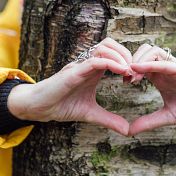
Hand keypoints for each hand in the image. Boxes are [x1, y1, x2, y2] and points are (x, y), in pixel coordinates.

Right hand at [7, 38, 132, 135]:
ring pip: (103, 47)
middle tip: (134, 72)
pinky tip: (121, 71)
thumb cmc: (62, 106)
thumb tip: (127, 131)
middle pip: (110, 44)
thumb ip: (109, 120)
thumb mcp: (92, 114)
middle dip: (126, 54)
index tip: (135, 78)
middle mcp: (87, 64)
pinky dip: (110, 62)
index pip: (114, 53)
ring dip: (120, 56)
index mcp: (94, 70)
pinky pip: (93, 60)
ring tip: (129, 71)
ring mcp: (80, 66)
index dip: (128, 61)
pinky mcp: (73, 72)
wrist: (39, 109)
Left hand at [128, 44, 175, 135]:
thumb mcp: (167, 116)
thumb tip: (128, 132)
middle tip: (125, 79)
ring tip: (132, 77)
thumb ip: (148, 122)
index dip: (127, 69)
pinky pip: (166, 62)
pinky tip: (138, 69)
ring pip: (152, 51)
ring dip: (138, 60)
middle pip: (142, 51)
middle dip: (129, 61)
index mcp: (160, 77)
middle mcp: (166, 69)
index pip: (139, 63)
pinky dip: (151, 63)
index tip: (122, 82)